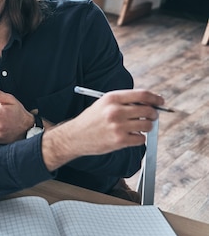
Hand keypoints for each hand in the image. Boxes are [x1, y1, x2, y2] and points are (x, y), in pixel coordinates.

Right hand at [43, 89, 164, 168]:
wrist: (75, 136)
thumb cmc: (91, 120)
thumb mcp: (103, 104)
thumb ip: (124, 101)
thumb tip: (149, 103)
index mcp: (111, 98)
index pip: (142, 95)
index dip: (155, 98)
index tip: (160, 101)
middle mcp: (115, 111)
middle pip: (148, 110)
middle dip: (154, 113)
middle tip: (152, 116)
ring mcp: (118, 126)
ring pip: (147, 125)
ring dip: (147, 126)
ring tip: (139, 127)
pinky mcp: (119, 140)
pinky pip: (141, 138)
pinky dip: (139, 138)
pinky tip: (131, 136)